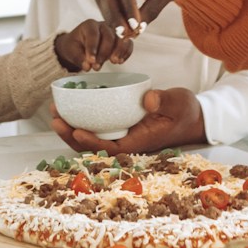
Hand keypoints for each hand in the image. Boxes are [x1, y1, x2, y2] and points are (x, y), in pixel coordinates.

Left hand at [50, 87, 206, 153]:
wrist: (192, 118)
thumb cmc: (186, 112)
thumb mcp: (180, 102)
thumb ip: (165, 101)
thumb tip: (148, 99)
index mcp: (141, 142)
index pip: (112, 148)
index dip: (92, 142)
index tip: (76, 130)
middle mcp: (128, 142)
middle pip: (95, 147)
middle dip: (73, 136)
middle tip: (55, 119)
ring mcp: (123, 135)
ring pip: (92, 138)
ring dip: (72, 129)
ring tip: (55, 113)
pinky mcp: (121, 127)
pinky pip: (98, 128)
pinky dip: (82, 120)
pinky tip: (69, 108)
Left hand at [53, 19, 133, 71]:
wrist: (79, 45)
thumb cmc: (75, 46)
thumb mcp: (71, 51)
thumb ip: (79, 58)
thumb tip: (88, 66)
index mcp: (89, 25)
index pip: (93, 34)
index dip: (92, 48)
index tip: (91, 60)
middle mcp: (102, 26)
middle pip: (109, 36)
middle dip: (104, 53)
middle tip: (97, 66)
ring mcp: (113, 32)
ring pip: (120, 39)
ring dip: (119, 51)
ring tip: (114, 62)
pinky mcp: (120, 39)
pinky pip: (128, 44)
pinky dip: (126, 52)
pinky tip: (121, 61)